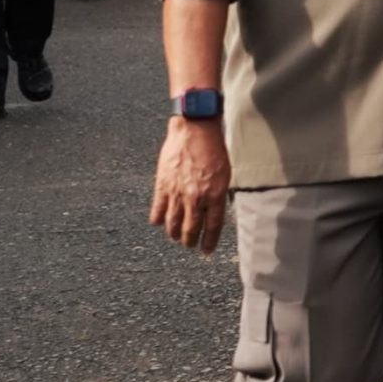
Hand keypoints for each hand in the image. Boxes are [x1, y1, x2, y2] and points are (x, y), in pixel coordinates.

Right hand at [149, 118, 232, 255]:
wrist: (194, 130)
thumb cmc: (213, 148)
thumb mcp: (224, 173)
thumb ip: (218, 193)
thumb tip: (215, 210)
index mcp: (215, 195)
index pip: (213, 226)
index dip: (209, 241)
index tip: (207, 251)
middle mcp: (196, 198)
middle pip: (191, 228)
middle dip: (190, 241)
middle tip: (190, 245)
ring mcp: (178, 193)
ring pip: (173, 223)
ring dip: (174, 234)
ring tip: (176, 238)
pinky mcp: (163, 185)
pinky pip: (158, 209)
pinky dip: (158, 219)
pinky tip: (159, 223)